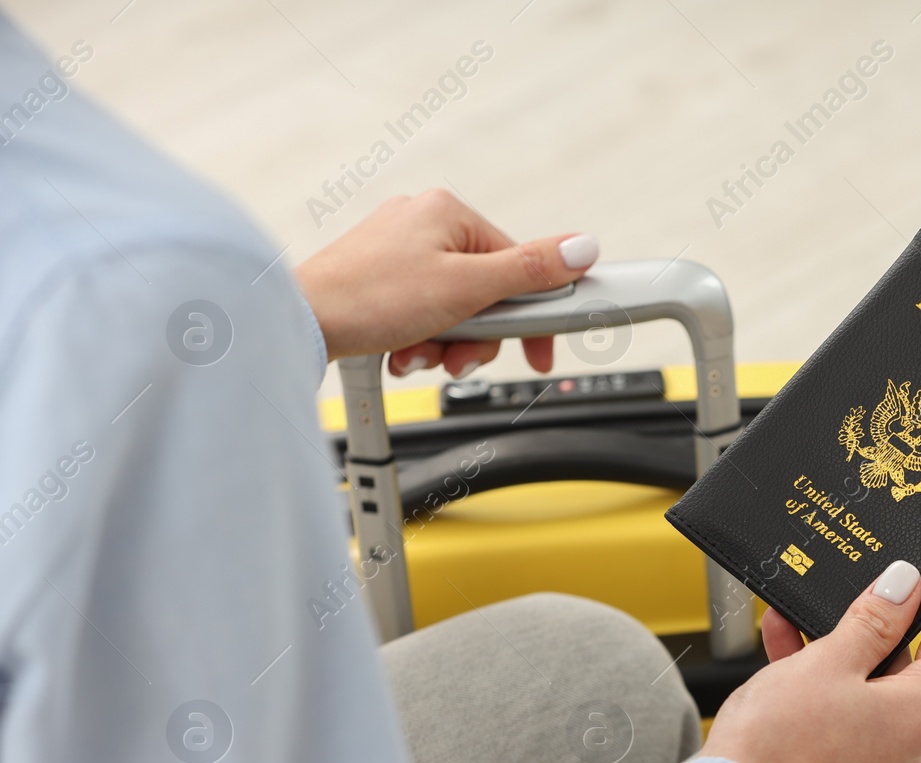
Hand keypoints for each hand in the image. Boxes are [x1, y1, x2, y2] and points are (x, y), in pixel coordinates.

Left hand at [294, 188, 599, 375]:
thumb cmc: (368, 299)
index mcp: (448, 211)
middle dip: (475, 334)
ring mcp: (397, 249)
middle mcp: (422, 222)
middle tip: (458, 356)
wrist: (298, 324)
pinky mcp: (377, 277)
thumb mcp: (466, 289)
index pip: (518, 264)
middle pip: (486, 290)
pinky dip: (418, 338)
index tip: (539, 351)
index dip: (530, 316)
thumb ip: (530, 272)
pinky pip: (421, 312)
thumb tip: (584, 248)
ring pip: (454, 307)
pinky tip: (401, 349)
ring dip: (445, 342)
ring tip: (419, 353)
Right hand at [699, 562, 920, 762]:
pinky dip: (821, 676)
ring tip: (799, 615)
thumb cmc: (778, 743)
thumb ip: (873, 620)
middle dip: (874, 621)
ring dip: (837, 645)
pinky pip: (843, 707)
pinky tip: (786, 645)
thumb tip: (905, 588)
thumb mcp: (830, 661)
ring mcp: (875, 758)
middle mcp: (908, 744)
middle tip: (853, 587)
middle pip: (910, 663)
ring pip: (868, 683)